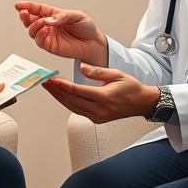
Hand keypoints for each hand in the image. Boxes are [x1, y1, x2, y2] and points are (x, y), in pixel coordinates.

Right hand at [14, 1, 107, 65]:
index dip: (27, 6)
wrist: (93, 43)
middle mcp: (48, 25)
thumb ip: (62, 16)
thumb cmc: (86, 28)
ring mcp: (48, 35)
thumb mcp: (77, 16)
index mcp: (54, 15)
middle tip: (23, 12)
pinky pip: (38, 40)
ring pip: (32, 30)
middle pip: (31, 19)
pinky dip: (38, 35)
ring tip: (40, 22)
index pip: (37, 9)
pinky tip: (44, 30)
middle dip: (25, 15)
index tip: (19, 5)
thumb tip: (48, 19)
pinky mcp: (50, 45)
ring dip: (32, 25)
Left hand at [41, 63, 159, 123]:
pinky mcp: (97, 119)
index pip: (77, 91)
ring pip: (72, 107)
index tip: (52, 80)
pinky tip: (62, 96)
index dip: (62, 86)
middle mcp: (99, 109)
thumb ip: (97, 71)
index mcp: (103, 97)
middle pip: (71, 100)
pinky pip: (78, 111)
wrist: (142, 103)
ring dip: (60, 98)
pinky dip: (68, 103)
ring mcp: (98, 117)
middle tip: (45, 82)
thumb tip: (81, 67)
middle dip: (56, 91)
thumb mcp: (116, 74)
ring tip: (50, 88)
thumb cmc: (131, 88)